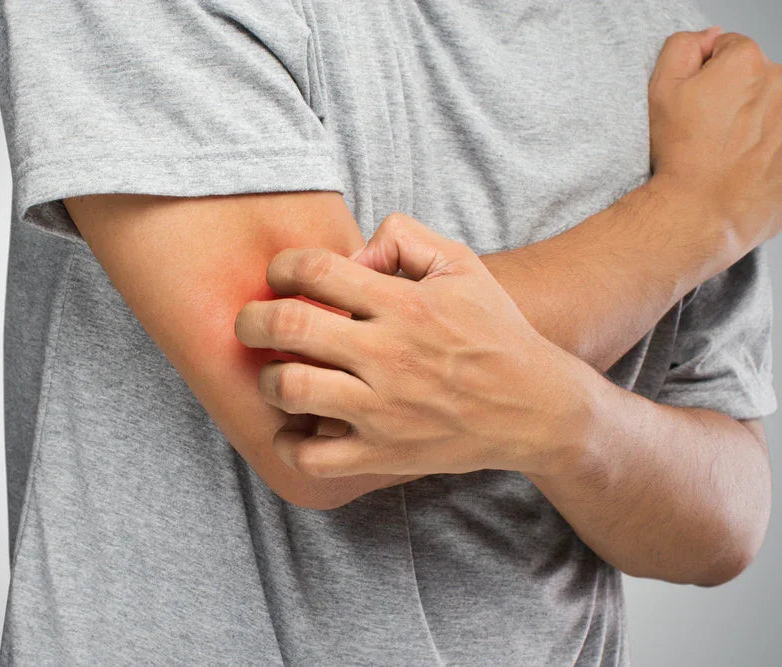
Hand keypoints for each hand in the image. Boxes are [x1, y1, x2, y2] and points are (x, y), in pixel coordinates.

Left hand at [234, 213, 595, 478]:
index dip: (282, 267)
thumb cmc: (493, 331)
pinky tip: (296, 426)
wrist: (536, 408)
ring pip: (290, 390)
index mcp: (404, 304)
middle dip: (252, 320)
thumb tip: (350, 253)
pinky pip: (311, 457)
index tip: (282, 278)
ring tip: (279, 374)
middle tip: (251, 324)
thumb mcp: (461, 265)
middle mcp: (389, 355)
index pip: (315, 269)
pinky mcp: (383, 453)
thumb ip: (403, 239)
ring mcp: (383, 409)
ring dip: (268, 378)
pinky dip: (288, 442)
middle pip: (288, 328)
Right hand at [649, 28, 781, 247]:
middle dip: (735, 96)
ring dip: (755, 120)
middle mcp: (780, 82)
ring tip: (727, 151)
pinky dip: (767, 146)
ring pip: (771, 106)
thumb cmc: (680, 156)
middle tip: (709, 131)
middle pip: (756, 77)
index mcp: (746, 62)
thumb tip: (709, 39)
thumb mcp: (660, 91)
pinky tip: (745, 163)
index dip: (706, 75)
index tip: (696, 104)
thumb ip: (682, 47)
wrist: (702, 211)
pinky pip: (779, 137)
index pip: (729, 49)